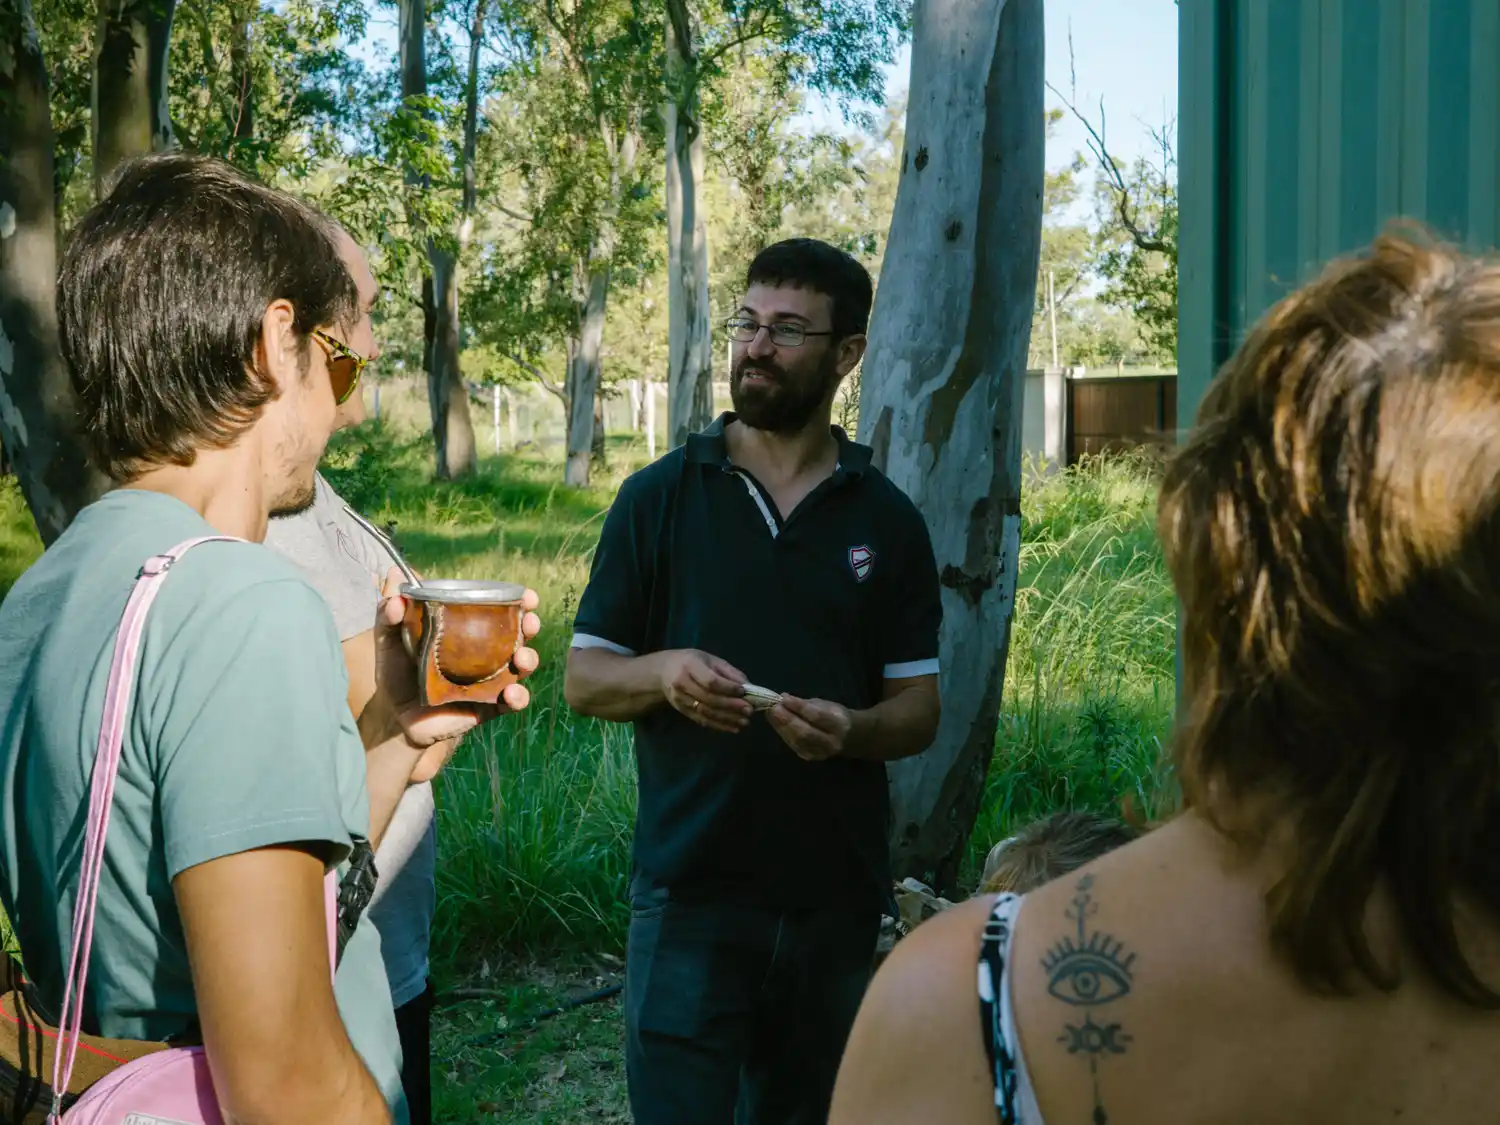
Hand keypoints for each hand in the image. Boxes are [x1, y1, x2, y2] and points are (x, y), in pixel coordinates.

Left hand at [367, 568, 543, 750]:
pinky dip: (518, 697)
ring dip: (529, 659)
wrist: (394, 716)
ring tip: (521, 658)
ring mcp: (490, 681)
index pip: (500, 611)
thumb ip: (389, 611)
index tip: (528, 596)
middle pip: (519, 635)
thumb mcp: (388, 639)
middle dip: (530, 625)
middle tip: (529, 622)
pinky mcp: (488, 707)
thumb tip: (393, 574)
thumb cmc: (396, 673)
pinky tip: (511, 693)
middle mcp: (486, 654)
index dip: (519, 602)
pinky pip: (511, 703)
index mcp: (470, 631)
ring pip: (521, 667)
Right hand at [657, 649, 751, 732]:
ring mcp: (680, 699)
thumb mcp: (709, 659)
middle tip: (749, 710)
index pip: (710, 681)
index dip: (728, 688)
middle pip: (709, 698)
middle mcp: (682, 683)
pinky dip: (719, 725)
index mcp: (690, 666)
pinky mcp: (682, 710)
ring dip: (727, 719)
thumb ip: (728, 672)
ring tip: (744, 721)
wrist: (663, 671)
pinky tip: (733, 727)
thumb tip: (747, 686)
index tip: (743, 692)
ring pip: (706, 712)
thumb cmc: (691, 662)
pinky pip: (702, 720)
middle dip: (731, 706)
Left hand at [767, 695, 851, 760]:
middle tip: (773, 708)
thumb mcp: (825, 705)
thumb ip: (806, 704)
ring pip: (797, 741)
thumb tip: (784, 699)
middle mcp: (831, 742)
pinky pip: (794, 746)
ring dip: (781, 727)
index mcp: (838, 724)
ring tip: (771, 714)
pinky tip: (777, 724)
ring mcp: (821, 753)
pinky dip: (784, 734)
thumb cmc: (834, 716)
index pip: (817, 716)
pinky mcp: (810, 757)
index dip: (799, 707)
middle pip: (805, 733)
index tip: (784, 697)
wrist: (848, 738)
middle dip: (787, 719)